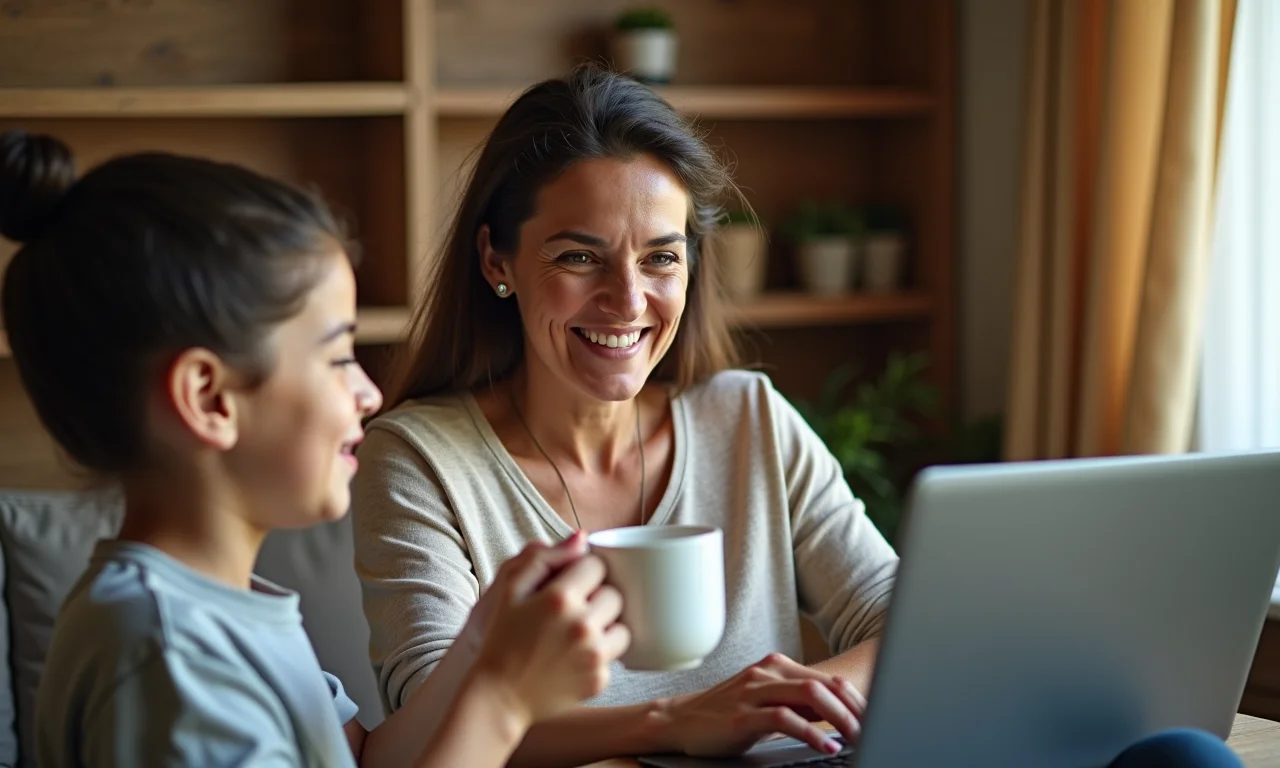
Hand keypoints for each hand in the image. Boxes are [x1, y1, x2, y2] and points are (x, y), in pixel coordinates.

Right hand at [470, 534, 631, 723]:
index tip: (570, 585)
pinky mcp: (599, 679)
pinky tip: (575, 657)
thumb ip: (544, 558)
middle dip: (597, 597)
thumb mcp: (510, 591)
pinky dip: (600, 653)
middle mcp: (582, 625)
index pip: (597, 566)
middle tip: (573, 610)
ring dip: (605, 625)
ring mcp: (593, 655)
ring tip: (578, 633)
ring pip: (622, 625)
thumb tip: (581, 538)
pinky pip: (614, 655)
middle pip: (614, 595)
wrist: (499, 696)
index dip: (584, 573)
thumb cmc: (502, 639)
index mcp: (560, 598)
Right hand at [662, 653, 865, 756]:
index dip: (857, 700)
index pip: (828, 680)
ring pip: (809, 695)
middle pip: (824, 685)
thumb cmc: (725, 714)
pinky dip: (811, 732)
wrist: (679, 720)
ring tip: (859, 736)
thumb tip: (840, 716)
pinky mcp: (741, 714)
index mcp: (777, 668)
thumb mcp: (767, 704)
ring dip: (840, 718)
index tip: (877, 719)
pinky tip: (826, 745)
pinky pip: (784, 718)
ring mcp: (753, 691)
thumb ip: (799, 705)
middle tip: (876, 729)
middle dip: (856, 709)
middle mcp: (768, 673)